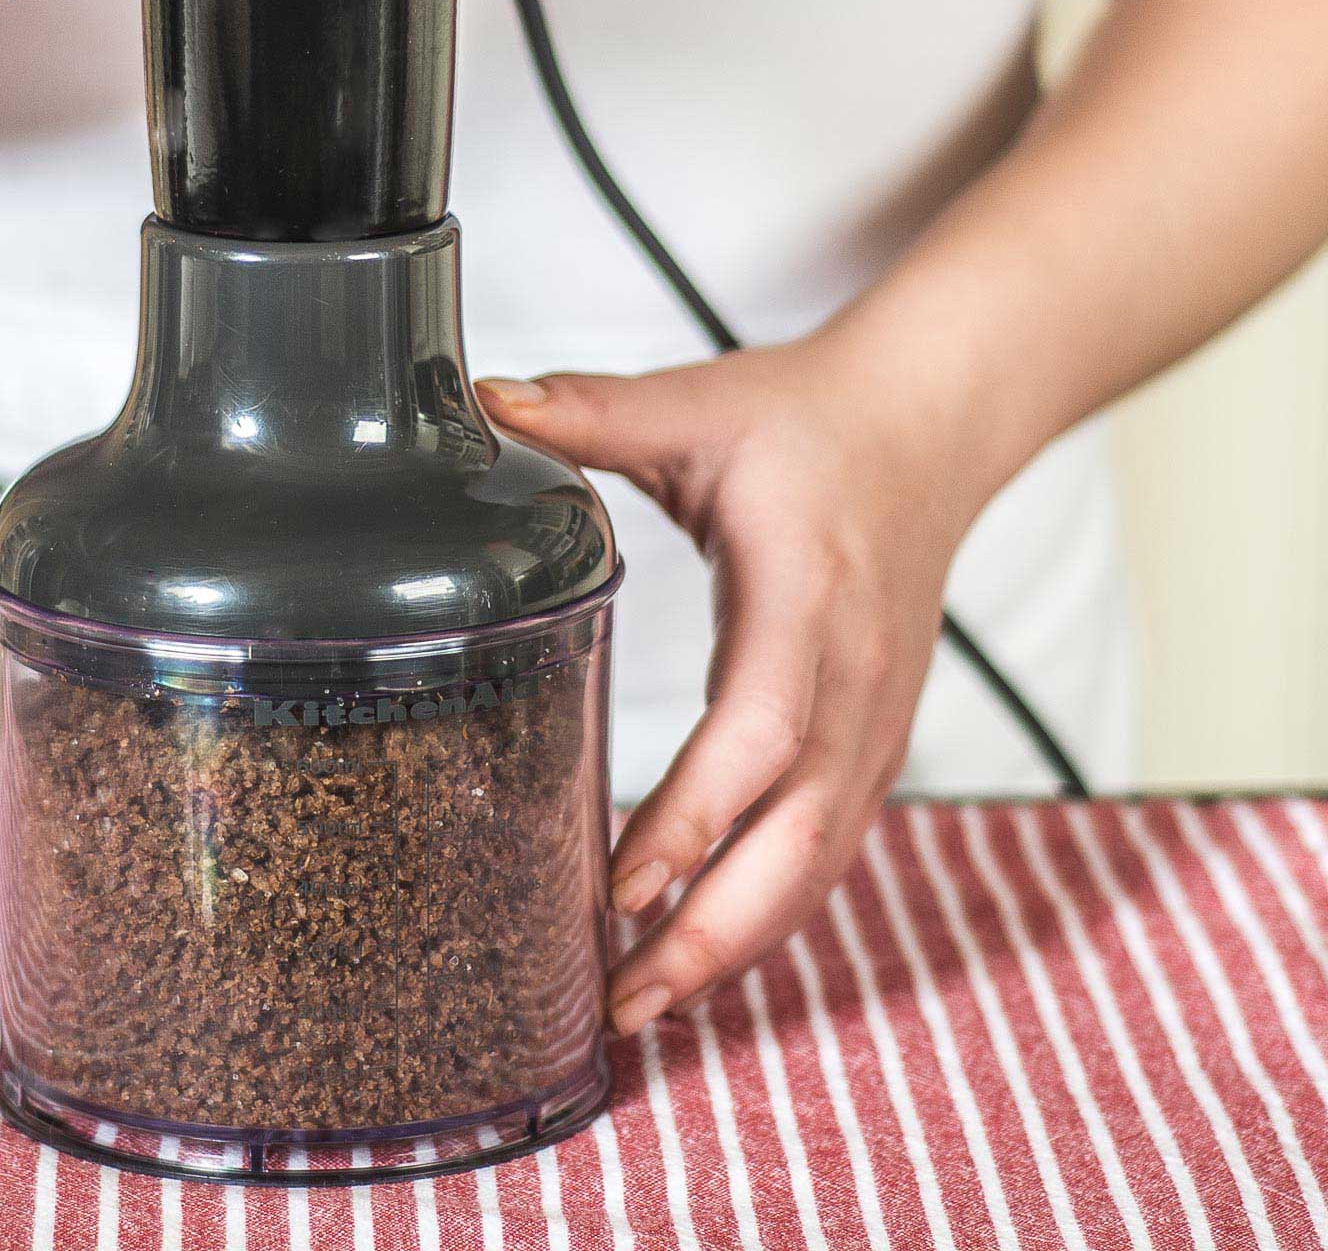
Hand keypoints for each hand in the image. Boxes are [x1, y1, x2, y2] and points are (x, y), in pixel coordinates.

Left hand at [477, 330, 997, 1033]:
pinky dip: (767, 912)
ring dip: (738, 944)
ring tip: (641, 1008)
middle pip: (798, 838)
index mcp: (806, 599)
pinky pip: (824, 847)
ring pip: (817, 863)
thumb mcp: (697, 405)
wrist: (930, 427)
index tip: (620, 887)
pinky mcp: (872, 740)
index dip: (693, 818)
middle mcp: (854, 679)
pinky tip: (699, 955)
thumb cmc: (809, 421)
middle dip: (712, 932)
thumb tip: (481, 404)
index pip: (758, 732)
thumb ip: (591, 412)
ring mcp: (875, 721)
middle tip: (619, 1004)